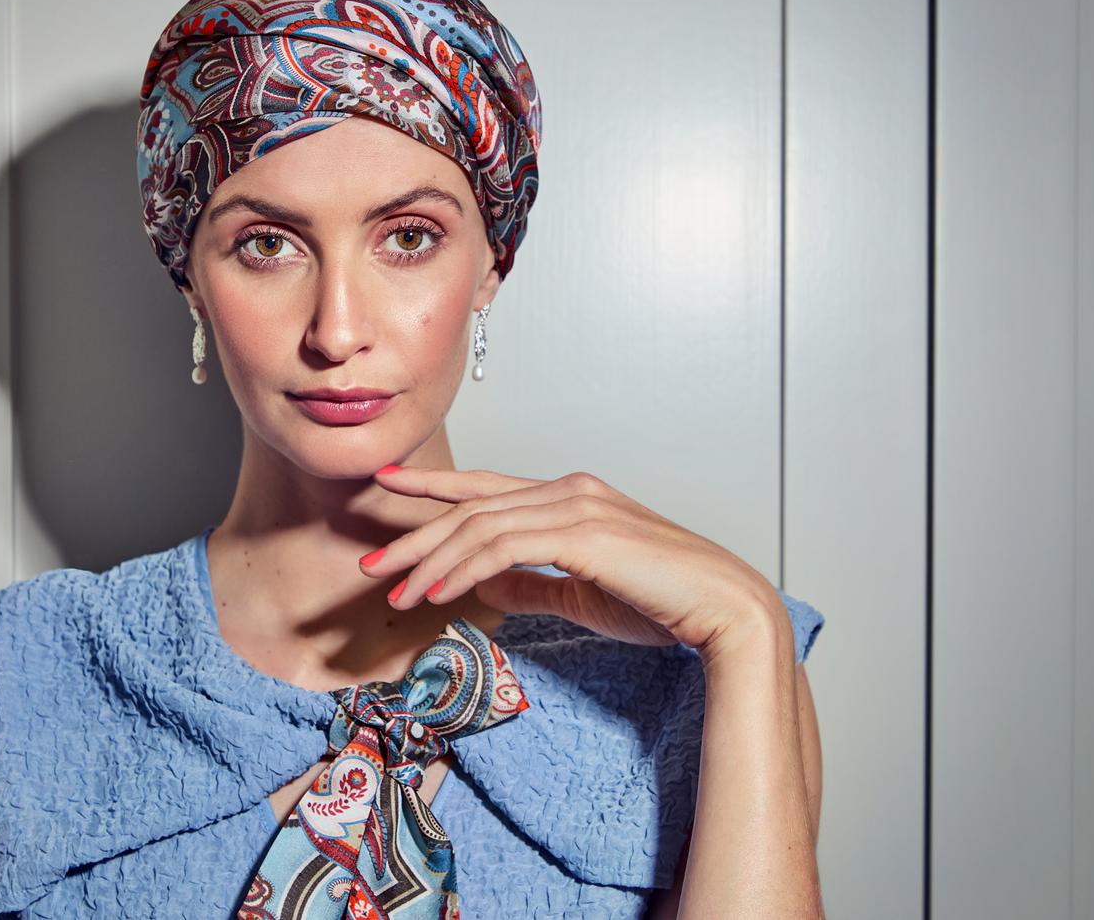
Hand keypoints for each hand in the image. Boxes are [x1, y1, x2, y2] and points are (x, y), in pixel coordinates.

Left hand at [359, 465, 785, 656]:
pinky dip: (464, 568)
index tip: (388, 484)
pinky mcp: (582, 533)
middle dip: (415, 534)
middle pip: (472, 506)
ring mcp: (576, 506)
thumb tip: (483, 584)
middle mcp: (568, 490)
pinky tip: (438, 592)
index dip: (434, 486)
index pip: (486, 487)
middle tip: (371, 561)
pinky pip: (503, 546)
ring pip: (480, 525)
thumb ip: (531, 583)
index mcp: (569, 497)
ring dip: (431, 561)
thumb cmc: (663, 603)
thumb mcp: (581, 594)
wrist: (723, 609)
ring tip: (396, 591)